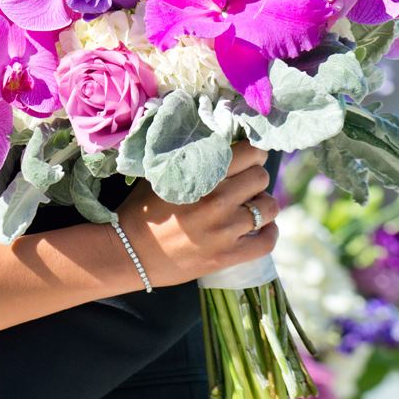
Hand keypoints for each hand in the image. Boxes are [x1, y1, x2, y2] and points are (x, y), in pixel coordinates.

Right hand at [122, 140, 278, 286]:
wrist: (129, 253)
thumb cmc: (144, 209)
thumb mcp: (163, 174)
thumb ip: (193, 158)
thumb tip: (222, 141)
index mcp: (201, 176)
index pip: (250, 153)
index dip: (252, 153)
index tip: (248, 158)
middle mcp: (217, 201)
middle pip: (261, 178)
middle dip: (255, 178)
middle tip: (245, 183)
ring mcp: (225, 231)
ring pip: (269, 208)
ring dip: (262, 204)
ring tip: (250, 206)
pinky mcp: (228, 256)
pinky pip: (267, 241)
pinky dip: (269, 232)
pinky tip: (261, 227)